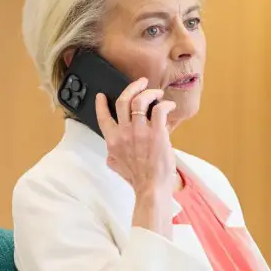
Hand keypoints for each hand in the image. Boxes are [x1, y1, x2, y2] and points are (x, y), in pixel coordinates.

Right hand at [95, 77, 177, 198]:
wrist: (150, 187)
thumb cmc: (136, 178)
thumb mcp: (115, 165)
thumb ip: (112, 154)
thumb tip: (110, 150)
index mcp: (113, 140)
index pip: (103, 117)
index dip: (101, 104)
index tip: (102, 95)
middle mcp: (124, 133)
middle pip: (123, 100)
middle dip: (133, 87)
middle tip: (141, 83)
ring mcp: (140, 132)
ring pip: (140, 100)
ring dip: (150, 93)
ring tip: (157, 93)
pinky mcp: (157, 133)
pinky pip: (160, 110)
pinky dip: (165, 105)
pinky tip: (169, 106)